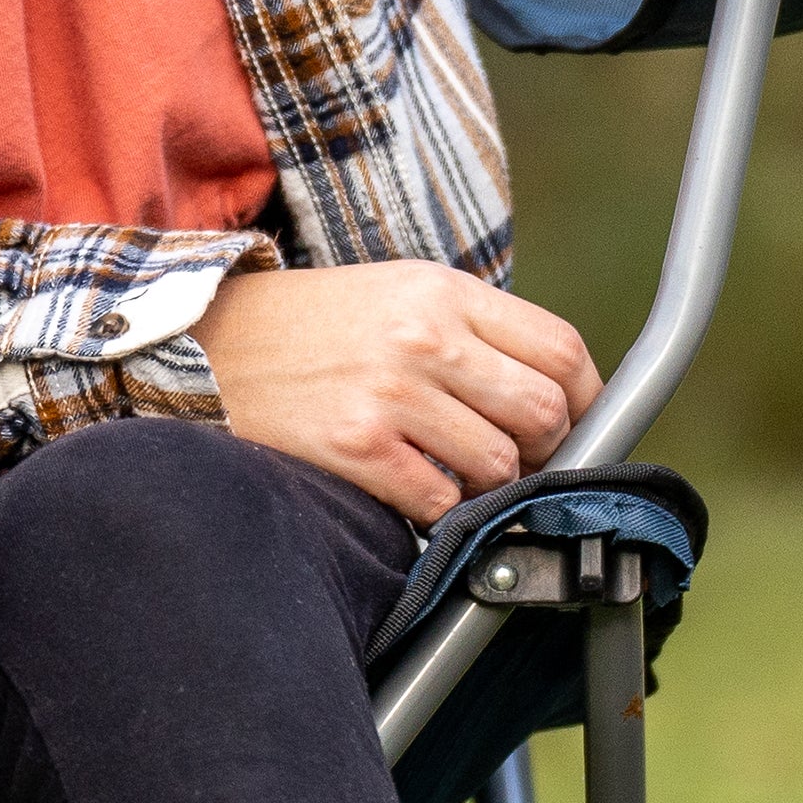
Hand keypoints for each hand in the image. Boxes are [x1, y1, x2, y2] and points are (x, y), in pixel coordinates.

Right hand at [190, 261, 602, 524]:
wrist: (215, 343)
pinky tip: (423, 493)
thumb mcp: (406, 294)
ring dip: (496, 485)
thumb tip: (554, 392)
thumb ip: (476, 331)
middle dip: (549, 447)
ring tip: (471, 479)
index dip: (586, 396)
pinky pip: (439, 500)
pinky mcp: (355, 447)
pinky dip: (443, 510)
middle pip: (542, 410)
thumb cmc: (322, 324)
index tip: (582, 421)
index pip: (559, 348)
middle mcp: (427, 337)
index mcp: (447, 293)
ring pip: (498, 463)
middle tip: (526, 459)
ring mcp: (391, 394)